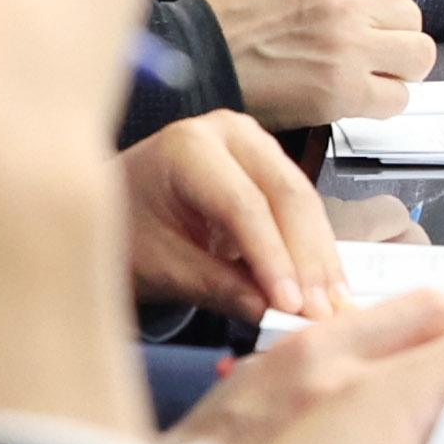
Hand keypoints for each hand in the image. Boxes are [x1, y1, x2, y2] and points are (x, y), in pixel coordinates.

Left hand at [119, 112, 344, 321]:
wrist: (111, 207)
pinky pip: (300, 207)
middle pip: (285, 196)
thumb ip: (215, 286)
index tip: (290, 305)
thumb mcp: (160, 265)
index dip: (272, 257)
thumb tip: (268, 312)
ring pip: (303, 202)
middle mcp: (229, 132)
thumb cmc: (124, 230)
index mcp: (187, 147)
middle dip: (306, 259)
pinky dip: (312, 249)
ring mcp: (254, 143)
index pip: (243, 204)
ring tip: (333, 303)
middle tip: (322, 309)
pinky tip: (326, 285)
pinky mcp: (270, 163)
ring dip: (319, 257)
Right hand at [197, 0, 432, 125]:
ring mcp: (344, 46)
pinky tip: (353, 94)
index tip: (380, 1)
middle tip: (361, 43)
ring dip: (397, 65)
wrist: (193, 65)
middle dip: (391, 31)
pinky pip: (399, 98)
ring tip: (365, 68)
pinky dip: (383, 100)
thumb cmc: (230, 19)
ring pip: (418, 54)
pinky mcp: (342, 92)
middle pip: (412, 14)